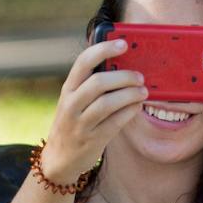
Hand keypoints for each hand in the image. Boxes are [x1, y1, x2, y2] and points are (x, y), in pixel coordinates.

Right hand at [40, 38, 146, 183]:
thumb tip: (124, 66)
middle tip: (139, 76)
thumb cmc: (73, 123)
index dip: (104, 49)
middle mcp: (70, 105)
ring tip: (143, 92)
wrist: (59, 159)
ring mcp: (80, 124)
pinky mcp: (92, 140)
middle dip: (123, 77)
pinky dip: (130, 112)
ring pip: (107, 103)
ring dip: (130, 95)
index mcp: (67, 90)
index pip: (83, 62)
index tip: (123, 44)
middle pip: (98, 82)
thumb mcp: (74, 101)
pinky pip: (115, 122)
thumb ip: (91, 85)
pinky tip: (137, 106)